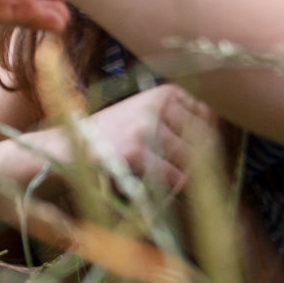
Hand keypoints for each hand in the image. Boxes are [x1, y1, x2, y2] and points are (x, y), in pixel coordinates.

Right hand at [78, 83, 219, 190]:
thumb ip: (179, 122)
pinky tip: (150, 187)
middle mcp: (157, 105)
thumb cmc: (109, 137)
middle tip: (179, 173)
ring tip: (160, 181)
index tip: (193, 152)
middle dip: (200, 161)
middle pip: (206, 139)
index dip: (207, 138)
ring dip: (183, 177)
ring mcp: (147, 128)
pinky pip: (175, 178)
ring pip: (193, 161)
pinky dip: (169, 189)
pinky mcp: (137, 152)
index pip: (210, 116)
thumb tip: (220, 139)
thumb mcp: (143, 115)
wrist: (63, 150)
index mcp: (162, 93)